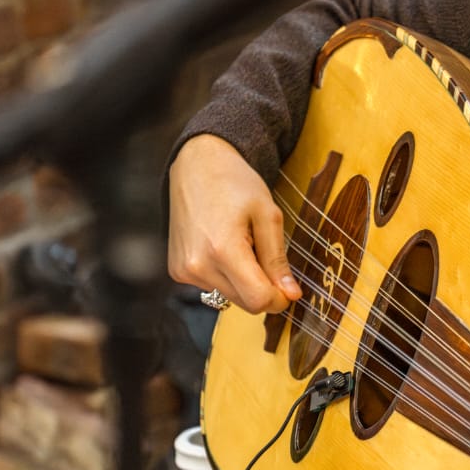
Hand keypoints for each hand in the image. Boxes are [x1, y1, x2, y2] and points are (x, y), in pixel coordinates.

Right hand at [167, 134, 301, 313]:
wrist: (197, 166)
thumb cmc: (235, 184)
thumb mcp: (268, 215)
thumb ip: (278, 260)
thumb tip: (291, 295)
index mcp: (223, 250)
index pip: (258, 300)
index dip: (279, 298)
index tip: (288, 286)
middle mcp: (197, 265)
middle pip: (245, 303)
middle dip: (263, 288)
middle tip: (263, 253)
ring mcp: (184, 270)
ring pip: (230, 297)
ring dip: (244, 281)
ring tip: (241, 245)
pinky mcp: (177, 271)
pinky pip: (213, 287)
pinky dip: (226, 275)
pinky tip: (223, 247)